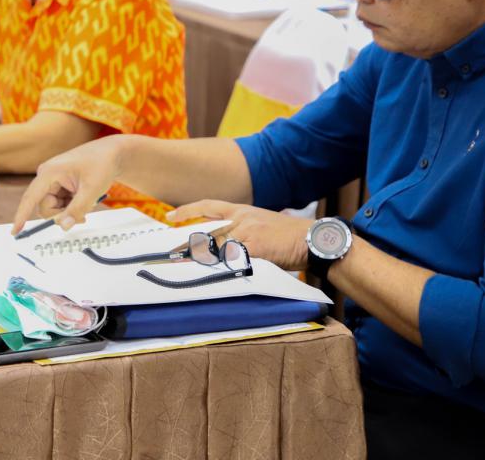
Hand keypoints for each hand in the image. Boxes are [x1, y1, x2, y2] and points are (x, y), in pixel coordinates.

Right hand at [11, 136, 125, 232]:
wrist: (111, 154)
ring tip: (87, 202)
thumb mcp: (91, 190)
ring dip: (69, 211)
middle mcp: (47, 176)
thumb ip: (76, 210)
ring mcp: (53, 181)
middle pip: (45, 208)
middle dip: (62, 214)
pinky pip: (60, 204)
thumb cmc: (101, 164)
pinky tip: (84, 199)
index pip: (30, 198)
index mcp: (49, 172)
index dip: (21, 216)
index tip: (15, 231)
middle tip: (83, 215)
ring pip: (53, 208)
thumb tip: (62, 226)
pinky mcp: (59, 185)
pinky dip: (71, 207)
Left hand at [167, 200, 312, 271]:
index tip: (171, 216)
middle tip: (171, 257)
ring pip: (217, 249)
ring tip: (185, 270)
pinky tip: (215, 277)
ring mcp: (247, 232)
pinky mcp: (254, 247)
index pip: (210, 206)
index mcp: (244, 211)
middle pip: (208, 234)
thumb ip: (244, 233)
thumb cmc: (291, 238)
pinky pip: (232, 261)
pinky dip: (223, 270)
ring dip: (202, 262)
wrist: (313, 239)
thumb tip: (225, 251)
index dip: (188, 210)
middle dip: (188, 247)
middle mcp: (242, 218)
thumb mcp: (264, 227)